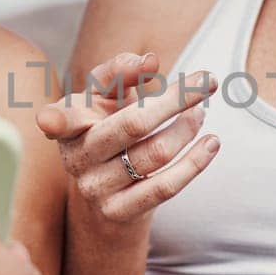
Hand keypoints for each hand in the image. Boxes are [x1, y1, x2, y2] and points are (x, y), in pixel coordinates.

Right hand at [35, 51, 219, 224]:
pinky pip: (164, 187)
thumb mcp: (107, 99)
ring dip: (187, 128)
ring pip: (155, 154)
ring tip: (200, 113)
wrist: (106, 196)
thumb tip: (149, 61)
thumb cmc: (109, 130)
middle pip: (133, 124)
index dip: (64, 114)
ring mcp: (95, 188)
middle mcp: (76, 156)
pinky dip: (194, 163)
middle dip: (176, 99)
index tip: (70, 107)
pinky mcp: (118, 213)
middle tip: (209, 81)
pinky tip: (211, 144)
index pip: (69, 113)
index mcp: (68, 122)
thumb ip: (121, 72)